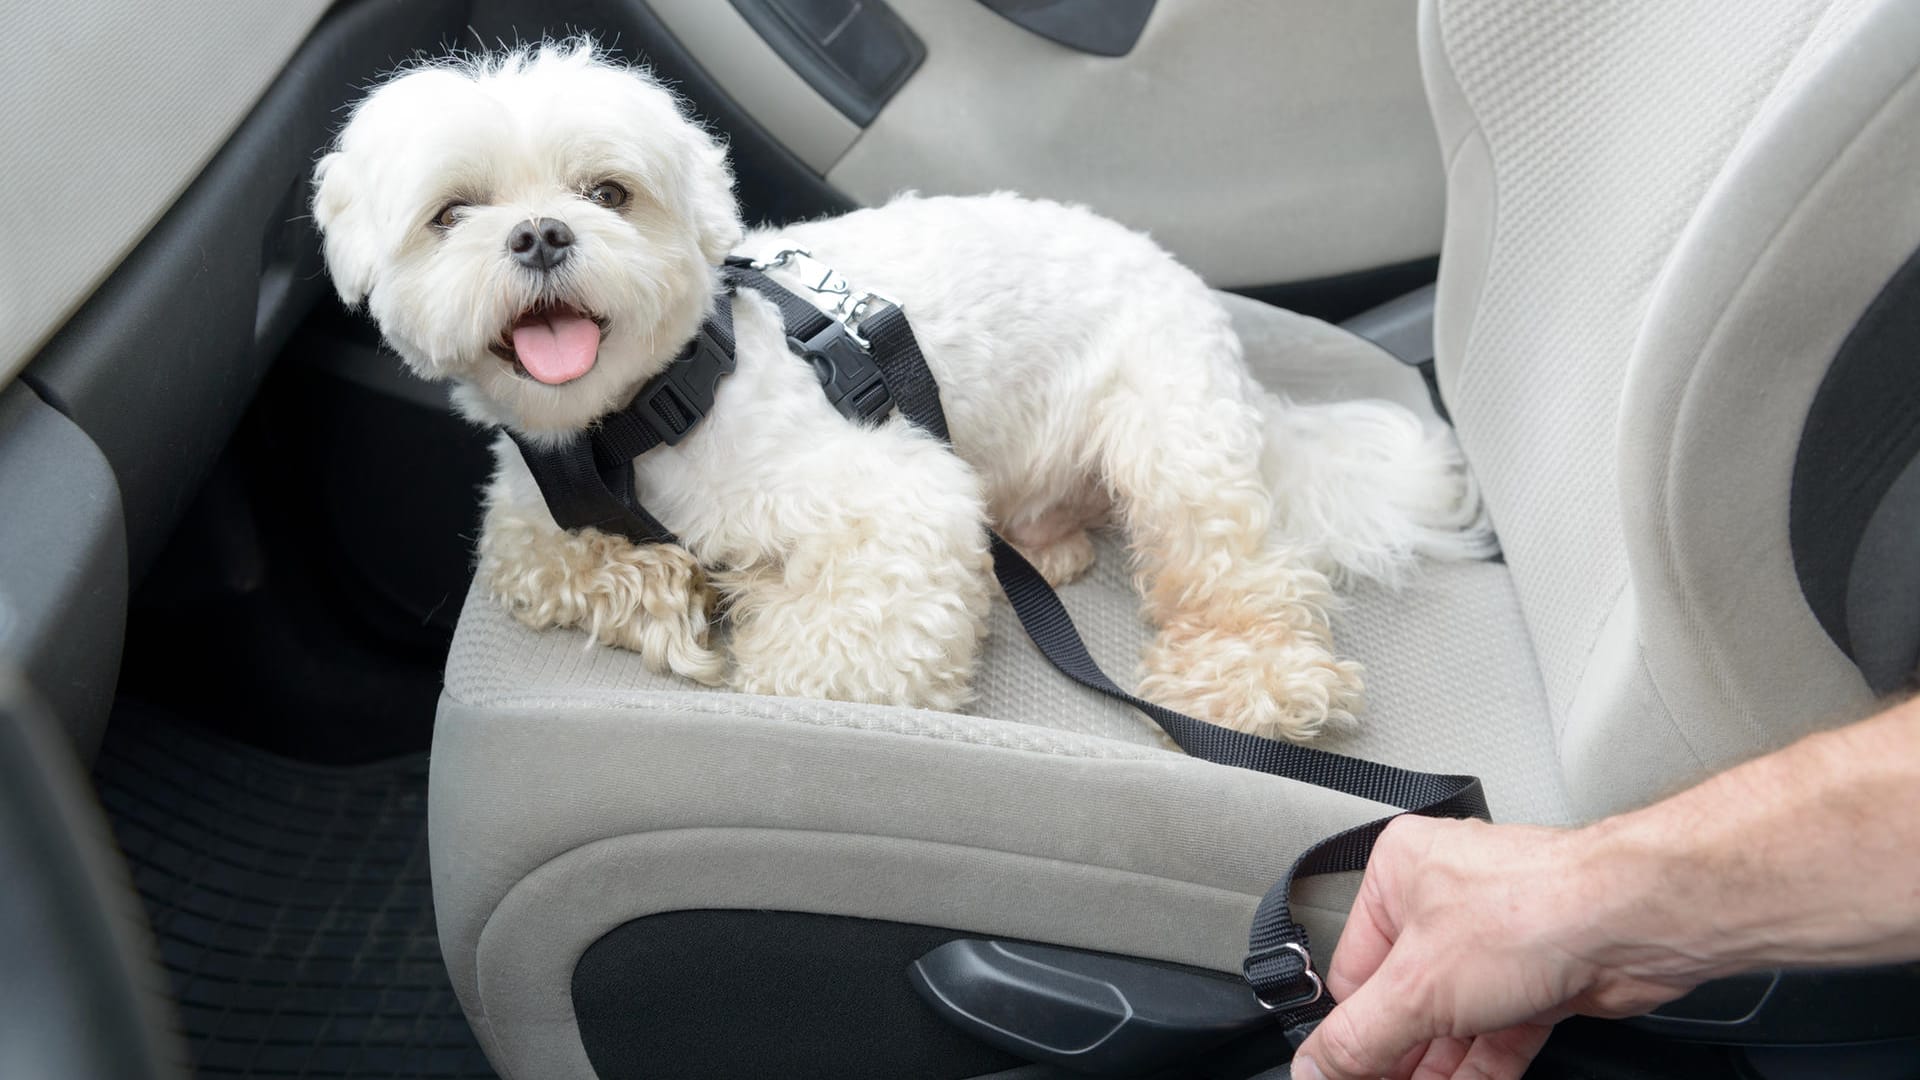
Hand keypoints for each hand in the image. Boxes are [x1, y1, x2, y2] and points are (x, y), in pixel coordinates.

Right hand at [1291, 816, 1693, 1079]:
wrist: (1633, 923)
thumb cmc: (1534, 908)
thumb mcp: (1417, 988)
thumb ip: (1358, 1038)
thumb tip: (1312, 1069)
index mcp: (1398, 877)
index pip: (1353, 972)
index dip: (1351, 1032)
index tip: (1343, 1076)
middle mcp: (1444, 903)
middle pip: (1403, 1001)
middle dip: (1397, 1057)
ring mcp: (1495, 943)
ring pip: (1451, 1023)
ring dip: (1435, 1071)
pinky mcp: (1538, 979)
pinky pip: (1495, 1034)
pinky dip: (1478, 1070)